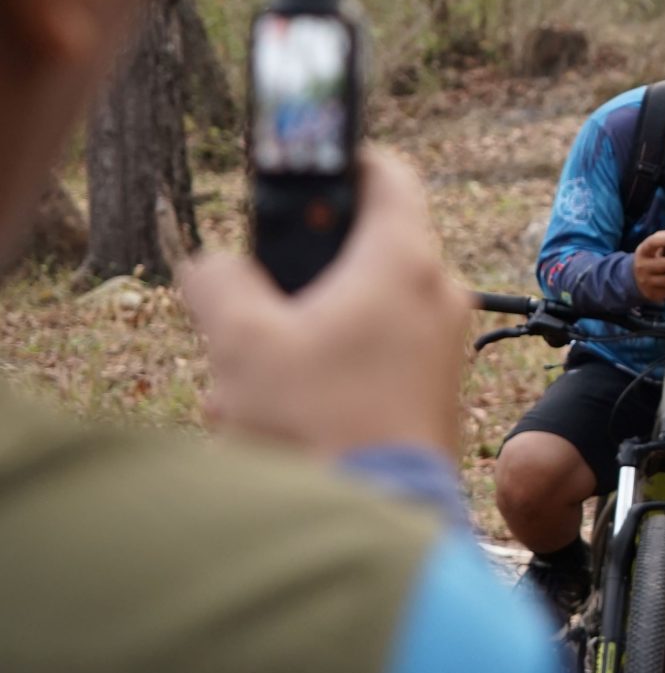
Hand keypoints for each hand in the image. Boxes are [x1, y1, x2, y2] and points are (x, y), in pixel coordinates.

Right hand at [181, 149, 467, 459]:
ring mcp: (444, 342)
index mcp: (403, 259)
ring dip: (304, 333)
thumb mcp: (240, 340)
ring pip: (361, 309)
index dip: (342, 161)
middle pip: (363, 248)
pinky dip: (331, 368)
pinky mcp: (437, 387)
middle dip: (301, 273)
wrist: (379, 511)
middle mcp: (438, 291)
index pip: (387, 173)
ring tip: (257, 378)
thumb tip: (213, 266)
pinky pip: (378, 354)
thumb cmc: (318, 422)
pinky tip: (285, 412)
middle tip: (254, 300)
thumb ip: (219, 282)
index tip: (303, 171)